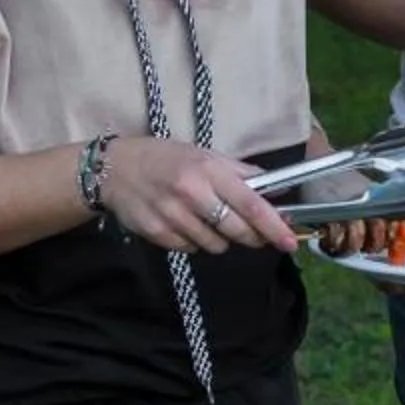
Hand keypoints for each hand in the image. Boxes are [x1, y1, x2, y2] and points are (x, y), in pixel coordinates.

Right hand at [95, 138, 300, 254]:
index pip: (251, 205)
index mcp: (208, 171)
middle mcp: (192, 194)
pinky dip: (194, 242)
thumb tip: (276, 188)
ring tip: (206, 219)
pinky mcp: (157, 234)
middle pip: (236, 231)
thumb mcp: (204, 155)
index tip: (290, 241)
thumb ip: (241, 172)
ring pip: (214, 245)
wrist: (114, 168)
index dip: (274, 226)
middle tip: (251, 232)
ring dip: (219, 238)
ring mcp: (172, 216)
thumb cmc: (165, 158)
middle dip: (251, 237)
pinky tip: (184, 223)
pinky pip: (190, 249)